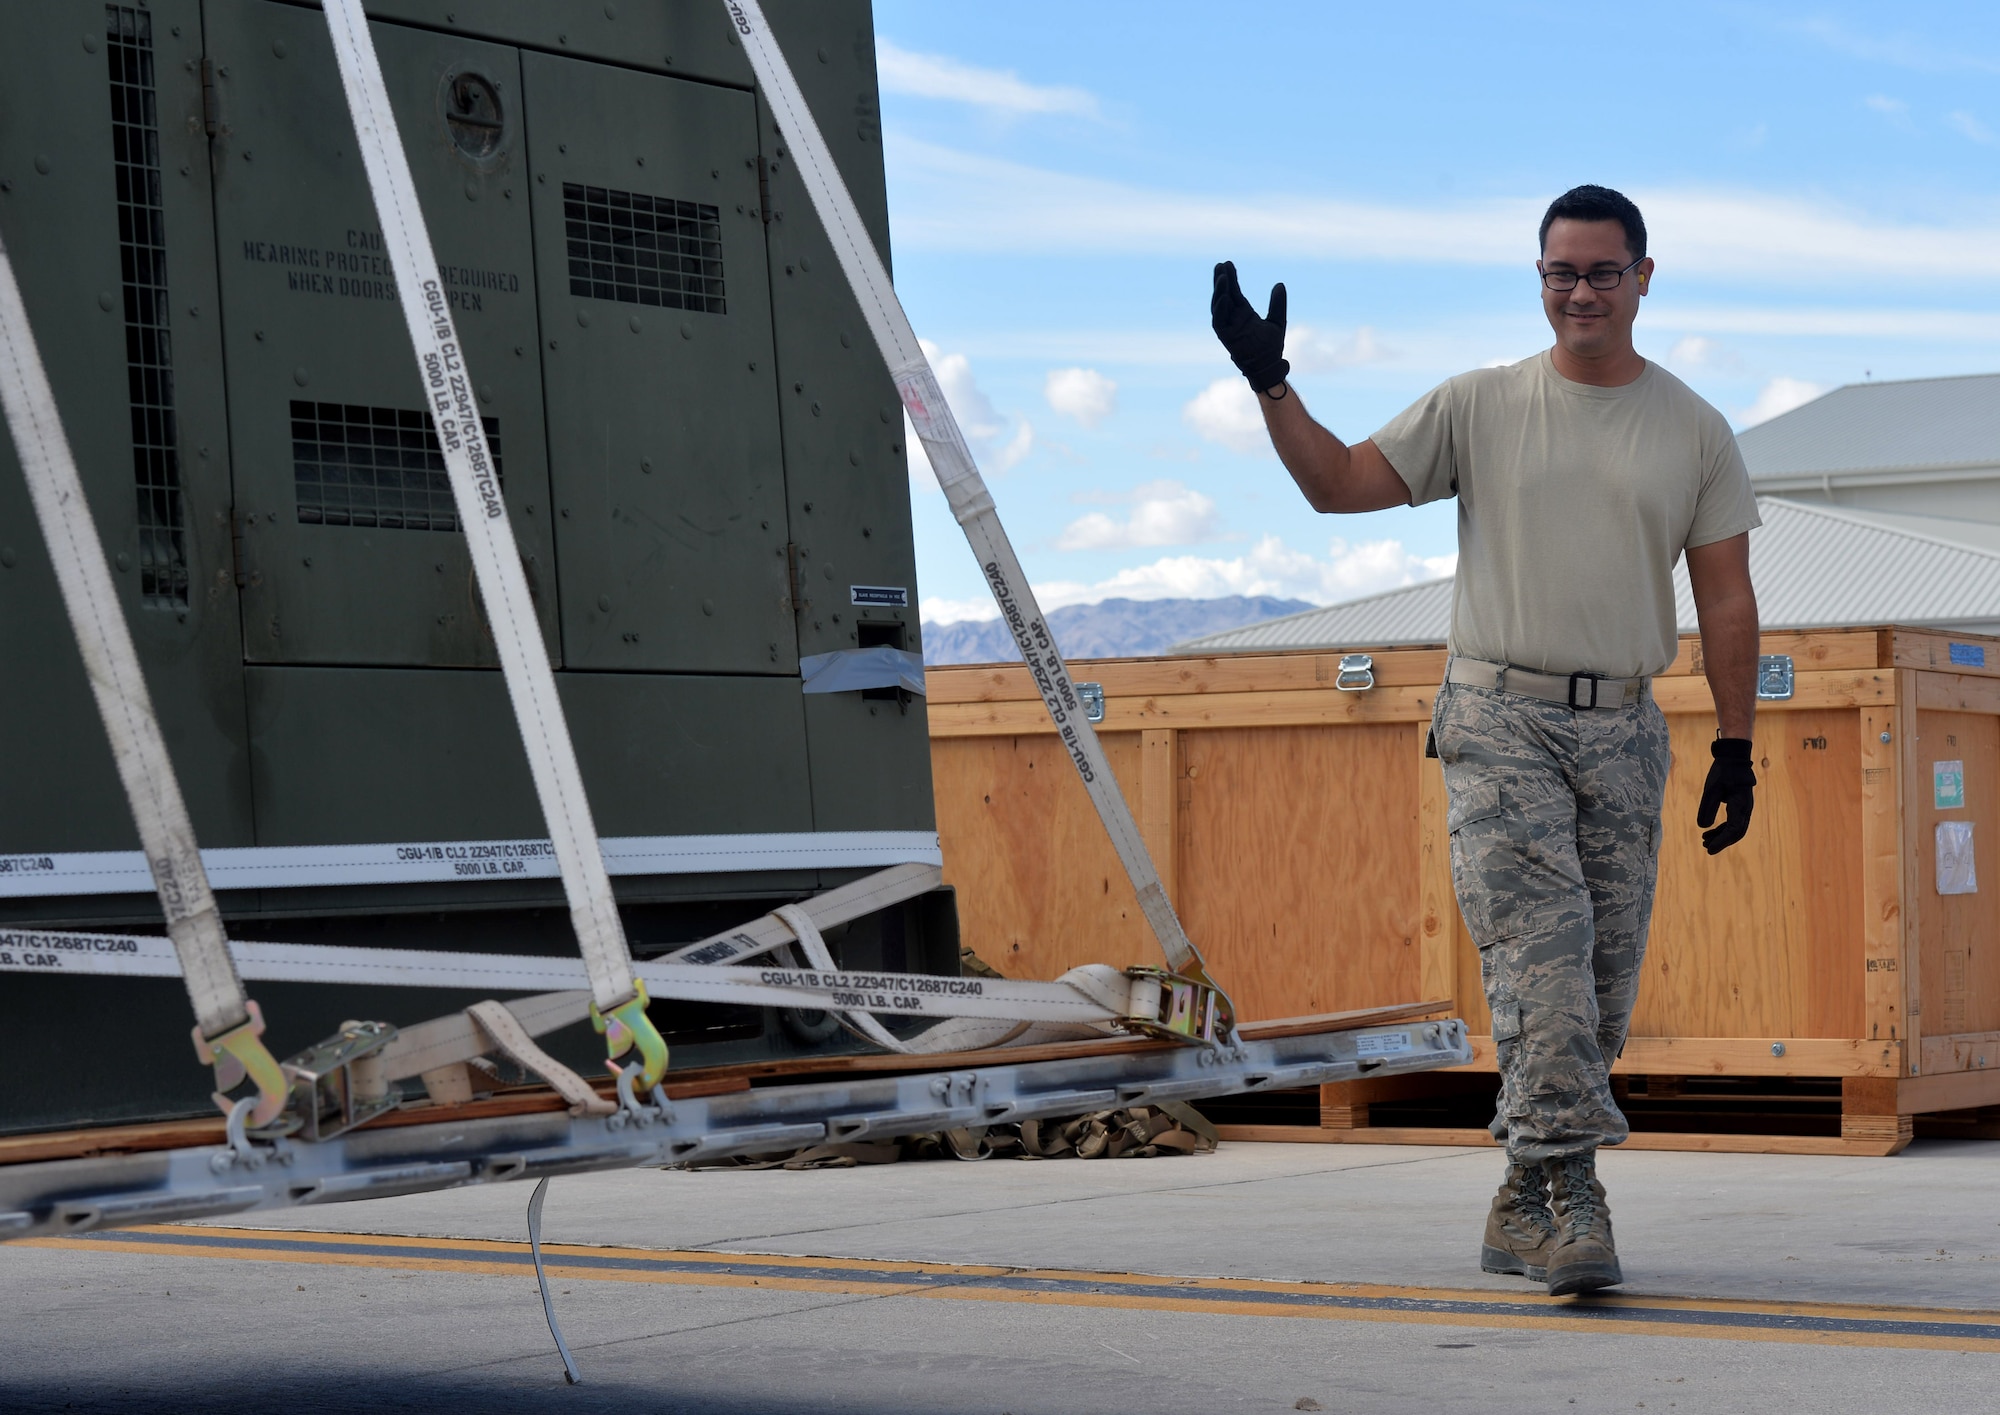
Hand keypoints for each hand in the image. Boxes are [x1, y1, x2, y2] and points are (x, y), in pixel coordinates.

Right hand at [1211, 261, 1289, 391]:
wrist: (1269, 366)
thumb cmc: (1272, 347)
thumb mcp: (1277, 320)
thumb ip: (1277, 303)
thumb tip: (1279, 284)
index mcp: (1244, 313)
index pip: (1234, 292)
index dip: (1231, 278)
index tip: (1228, 264)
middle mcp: (1234, 318)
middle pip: (1224, 295)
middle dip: (1221, 280)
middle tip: (1220, 264)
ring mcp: (1229, 327)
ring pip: (1219, 306)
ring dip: (1219, 291)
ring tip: (1222, 276)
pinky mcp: (1226, 337)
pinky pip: (1219, 321)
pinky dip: (1220, 309)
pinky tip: (1224, 297)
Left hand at [1697, 738, 1755, 853]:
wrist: (1734, 759)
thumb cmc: (1723, 772)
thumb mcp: (1711, 789)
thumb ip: (1707, 808)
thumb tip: (1703, 827)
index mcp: (1740, 805)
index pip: (1733, 829)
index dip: (1722, 841)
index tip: (1709, 849)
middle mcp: (1745, 809)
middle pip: (1736, 832)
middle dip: (1722, 842)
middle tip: (1707, 849)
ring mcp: (1744, 808)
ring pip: (1734, 828)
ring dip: (1721, 836)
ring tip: (1704, 841)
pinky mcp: (1739, 806)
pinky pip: (1732, 822)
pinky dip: (1721, 828)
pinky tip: (1707, 831)